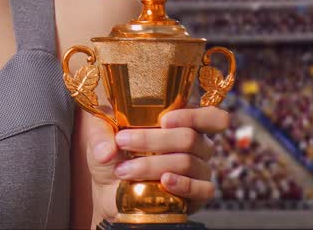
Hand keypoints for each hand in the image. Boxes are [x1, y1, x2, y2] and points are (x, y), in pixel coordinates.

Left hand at [83, 106, 228, 219]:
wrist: (109, 187)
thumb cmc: (114, 152)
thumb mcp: (102, 135)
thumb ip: (102, 135)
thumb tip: (108, 151)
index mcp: (183, 123)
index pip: (211, 116)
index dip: (194, 116)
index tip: (164, 120)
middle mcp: (198, 145)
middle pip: (190, 138)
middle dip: (153, 140)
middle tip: (123, 141)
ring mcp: (200, 170)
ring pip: (188, 162)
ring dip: (152, 165)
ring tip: (124, 169)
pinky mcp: (198, 196)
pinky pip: (203, 189)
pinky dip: (182, 184)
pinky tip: (163, 182)